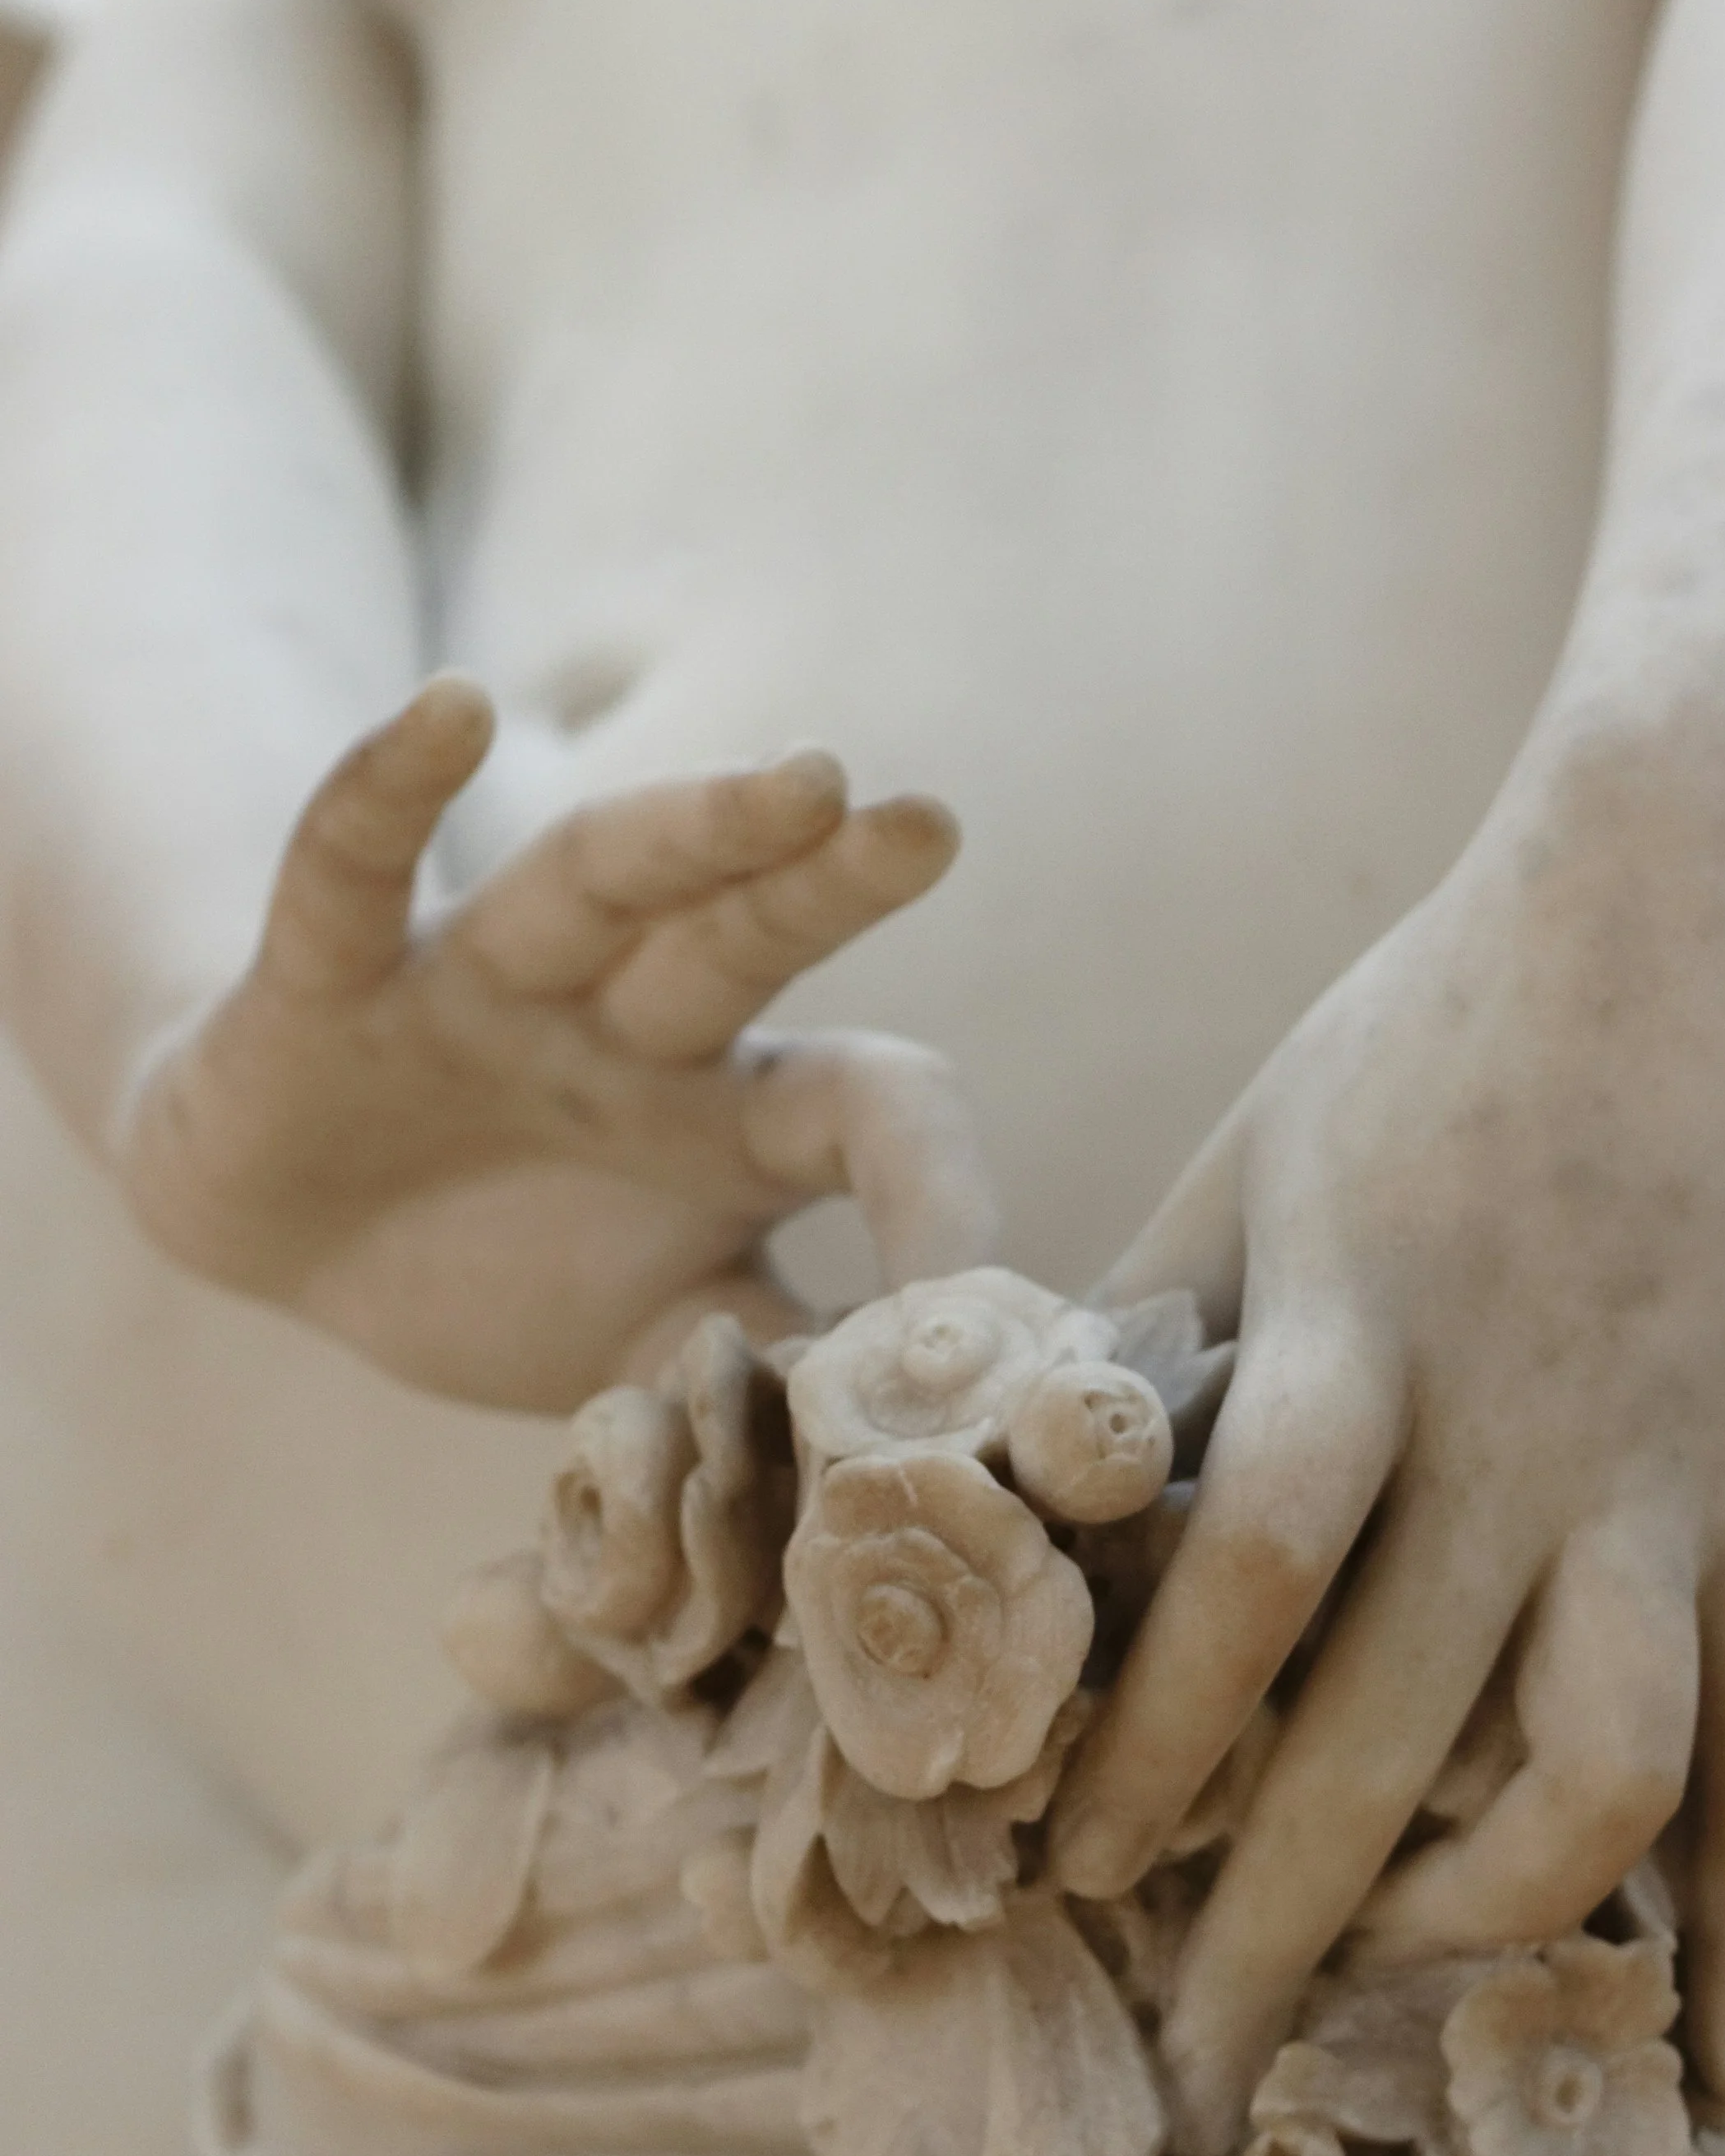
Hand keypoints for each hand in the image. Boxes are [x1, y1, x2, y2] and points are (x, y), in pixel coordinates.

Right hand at [119, 677, 993, 1408]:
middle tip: (930, 828)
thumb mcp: (654, 1345)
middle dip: (839, 883)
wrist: (300, 1234)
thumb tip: (935, 1445)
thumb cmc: (510, 1271)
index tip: (994, 1291)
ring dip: (694, 828)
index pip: (865, 1115)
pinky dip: (390, 787)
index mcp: (733, 1119)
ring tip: (809, 778)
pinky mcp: (333, 977)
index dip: (931, 1193)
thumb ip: (778, 1374)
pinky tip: (452, 710)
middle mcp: (631, 1028)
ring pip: (597, 881)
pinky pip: (354, 869)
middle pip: (751, 941)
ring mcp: (486, 987)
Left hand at [1053, 814, 1724, 2153]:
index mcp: (1360, 1332)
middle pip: (1398, 1726)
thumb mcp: (1253, 1161)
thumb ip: (1148, 1334)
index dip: (1150, 1748)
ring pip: (1616, 1763)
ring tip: (1407, 1993)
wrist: (1707, 922)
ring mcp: (1671, 1480)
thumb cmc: (1436, 1037)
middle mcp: (1522, 1432)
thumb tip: (1016, 1494)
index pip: (1245, 1576)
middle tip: (1191, 2073)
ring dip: (1499, 1915)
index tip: (1066, 1872)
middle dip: (1283, 1921)